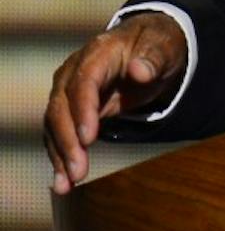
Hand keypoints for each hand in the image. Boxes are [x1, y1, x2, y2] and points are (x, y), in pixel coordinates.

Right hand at [44, 13, 187, 194]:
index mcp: (98, 52)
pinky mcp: (71, 109)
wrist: (149, 46)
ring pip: (55, 125)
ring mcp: (69, 90)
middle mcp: (74, 71)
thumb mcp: (163, 47)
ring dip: (60, 155)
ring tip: (67, 184)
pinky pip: (60, 133)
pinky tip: (64, 181)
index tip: (88, 138)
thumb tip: (139, 71)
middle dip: (68, 141)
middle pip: (61, 107)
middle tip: (78, 171)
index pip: (83, 82)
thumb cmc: (157, 46)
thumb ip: (153, 59)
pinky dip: (61, 156)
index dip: (83, 110)